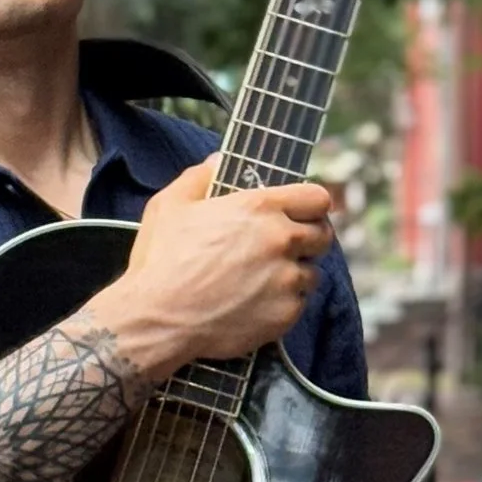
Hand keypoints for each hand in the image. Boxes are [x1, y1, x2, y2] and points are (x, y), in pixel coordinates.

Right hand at [95, 168, 332, 376]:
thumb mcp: (170, 205)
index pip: (318, 198)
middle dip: (308, 239)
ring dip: (295, 273)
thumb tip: (218, 162)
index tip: (302, 214)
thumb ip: (199, 177)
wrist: (158, 319)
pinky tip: (257, 303)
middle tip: (285, 247)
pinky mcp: (286, 314)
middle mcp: (281, 240)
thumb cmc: (161, 260)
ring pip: (312, 272)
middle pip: (323, 235)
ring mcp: (287, 279)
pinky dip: (284, 303)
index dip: (311, 206)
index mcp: (260, 208)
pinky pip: (299, 304)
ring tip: (265, 279)